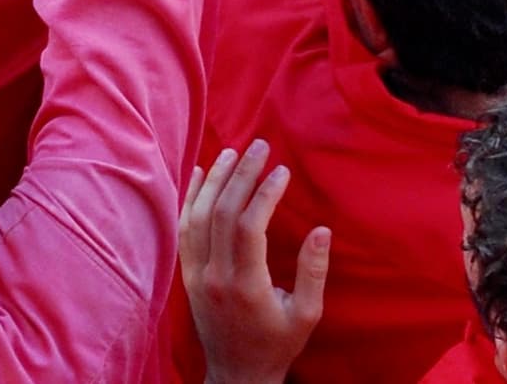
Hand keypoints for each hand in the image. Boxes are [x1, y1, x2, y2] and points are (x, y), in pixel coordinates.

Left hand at [181, 143, 327, 383]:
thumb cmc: (276, 344)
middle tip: (259, 146)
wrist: (237, 373)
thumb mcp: (306, 315)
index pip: (250, 226)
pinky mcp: (187, 274)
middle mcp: (215, 276)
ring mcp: (196, 274)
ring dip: (215, 179)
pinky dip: (191, 198)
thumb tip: (322, 230)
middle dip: (241, 174)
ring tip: (233, 152)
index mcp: (246, 285)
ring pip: (199, 215)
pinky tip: (202, 175)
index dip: (264, 194)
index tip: (281, 171)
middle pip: (222, 212)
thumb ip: (313, 272)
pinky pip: (184, 228)